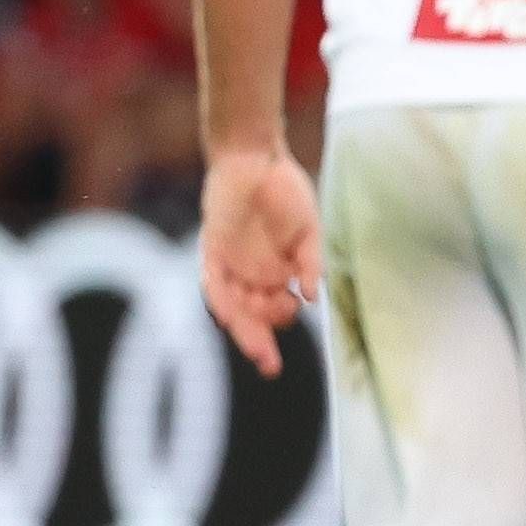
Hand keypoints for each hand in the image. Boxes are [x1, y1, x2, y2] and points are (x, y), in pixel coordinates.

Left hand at [198, 145, 323, 375]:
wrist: (256, 159)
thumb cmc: (286, 192)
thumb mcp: (308, 232)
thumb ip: (310, 264)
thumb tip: (313, 298)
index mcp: (275, 272)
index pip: (276, 310)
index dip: (281, 327)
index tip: (294, 328)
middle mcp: (250, 274)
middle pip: (250, 317)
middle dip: (259, 343)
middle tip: (271, 366)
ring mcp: (230, 264)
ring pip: (232, 307)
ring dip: (243, 328)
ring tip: (257, 346)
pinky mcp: (213, 251)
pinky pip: (213, 284)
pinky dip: (223, 301)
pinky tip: (233, 316)